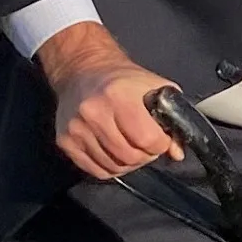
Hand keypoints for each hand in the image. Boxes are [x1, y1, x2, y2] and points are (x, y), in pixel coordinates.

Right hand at [38, 21, 185, 179]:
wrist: (82, 71)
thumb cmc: (124, 80)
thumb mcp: (155, 89)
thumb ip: (173, 118)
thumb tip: (176, 153)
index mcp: (118, 95)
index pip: (147, 139)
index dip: (160, 143)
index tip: (160, 137)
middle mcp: (93, 112)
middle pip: (130, 157)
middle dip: (145, 155)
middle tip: (145, 144)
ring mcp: (76, 128)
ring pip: (114, 167)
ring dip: (129, 163)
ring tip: (130, 146)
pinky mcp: (65, 141)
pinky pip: (96, 171)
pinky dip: (111, 167)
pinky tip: (114, 152)